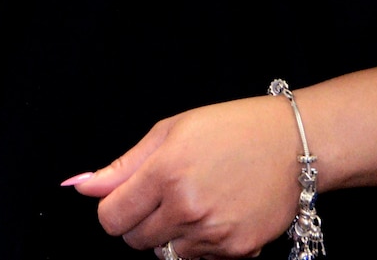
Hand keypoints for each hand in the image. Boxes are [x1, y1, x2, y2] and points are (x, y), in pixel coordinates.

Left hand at [68, 96, 299, 257]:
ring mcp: (213, 233)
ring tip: (197, 202)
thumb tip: (81, 188)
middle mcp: (187, 207)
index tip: (127, 199)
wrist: (295, 144)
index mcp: (165, 172)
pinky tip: (218, 214)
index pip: (111, 218)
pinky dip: (201, 244)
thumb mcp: (171, 131)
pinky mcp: (237, 251)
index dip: (114, 210)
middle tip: (167, 195)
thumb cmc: (232, 128)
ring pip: (166, 253)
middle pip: (136, 240)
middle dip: (141, 222)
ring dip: (172, 235)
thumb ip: (123, 166)